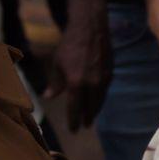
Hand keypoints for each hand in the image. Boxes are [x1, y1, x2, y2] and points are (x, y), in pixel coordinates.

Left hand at [44, 12, 111, 131]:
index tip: (73, 130)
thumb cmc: (69, 45)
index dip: (73, 121)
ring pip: (100, 101)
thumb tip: (48, 97)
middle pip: (90, 108)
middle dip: (86, 118)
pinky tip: (97, 99)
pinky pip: (105, 91)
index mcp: (76, 83)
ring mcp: (103, 79)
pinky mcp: (110, 72)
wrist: (90, 28)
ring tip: (91, 117)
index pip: (75, 109)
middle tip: (84, 126)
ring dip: (95, 110)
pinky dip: (100, 98)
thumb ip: (55, 83)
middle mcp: (91, 84)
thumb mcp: (57, 63)